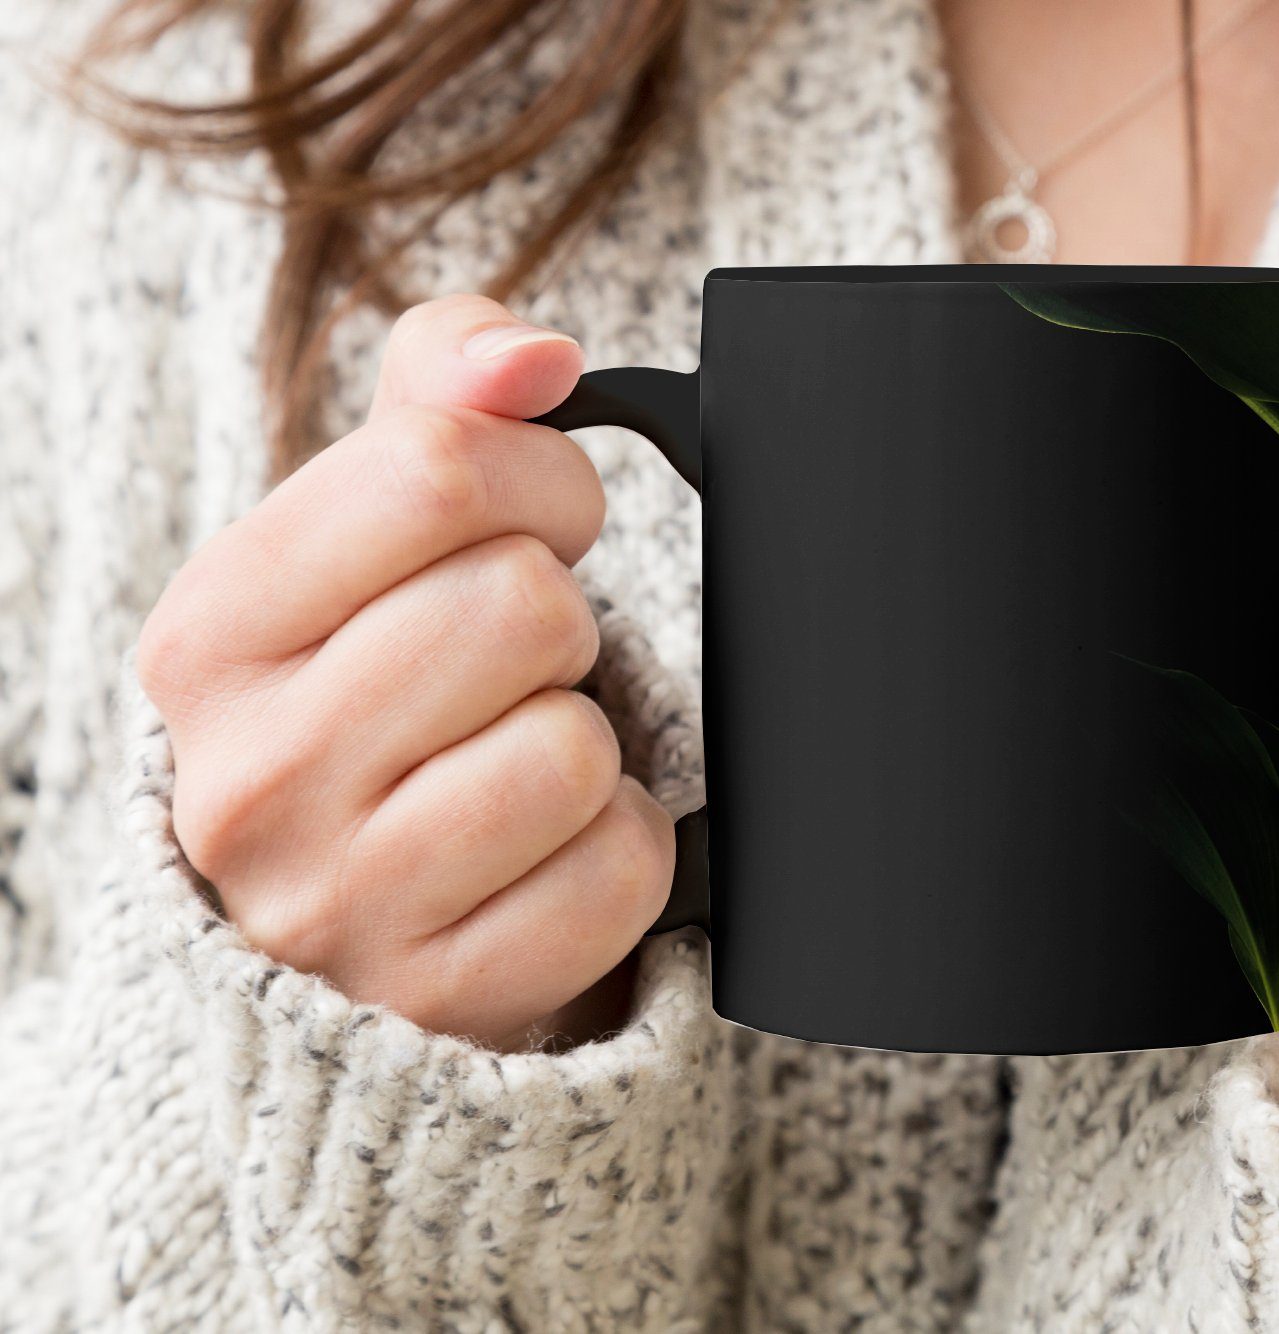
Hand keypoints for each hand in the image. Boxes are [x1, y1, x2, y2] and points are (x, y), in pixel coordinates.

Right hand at [138, 296, 675, 1051]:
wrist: (350, 903)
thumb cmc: (377, 686)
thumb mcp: (369, 525)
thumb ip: (446, 391)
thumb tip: (534, 356)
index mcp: (213, 632)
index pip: (436, 473)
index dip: (541, 480)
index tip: (540, 523)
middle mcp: (251, 776)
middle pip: (523, 606)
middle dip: (558, 621)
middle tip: (515, 663)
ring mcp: (341, 902)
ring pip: (571, 748)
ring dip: (582, 737)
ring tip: (511, 753)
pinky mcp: (443, 989)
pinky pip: (615, 869)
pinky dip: (614, 844)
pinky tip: (543, 846)